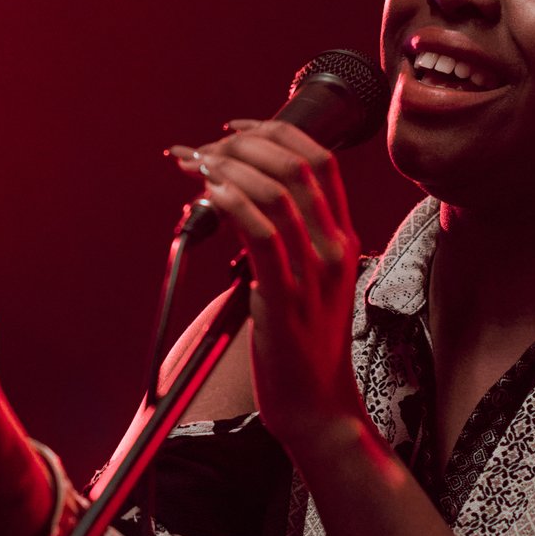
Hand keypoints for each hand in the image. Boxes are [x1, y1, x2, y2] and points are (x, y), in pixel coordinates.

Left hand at [168, 119, 367, 454]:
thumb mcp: (305, 281)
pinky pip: (261, 237)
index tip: (232, 129)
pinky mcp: (284, 300)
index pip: (319, 160)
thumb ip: (283, 240)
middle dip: (242, 144)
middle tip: (201, 149)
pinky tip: (207, 193)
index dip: (274, 131)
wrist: (316, 406)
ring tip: (193, 165)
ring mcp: (312, 274)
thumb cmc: (302, 345)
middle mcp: (332, 248)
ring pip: (276, 194)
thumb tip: (236, 200)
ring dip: (228, 168)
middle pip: (295, 166)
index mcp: (341, 237)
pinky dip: (231, 204)